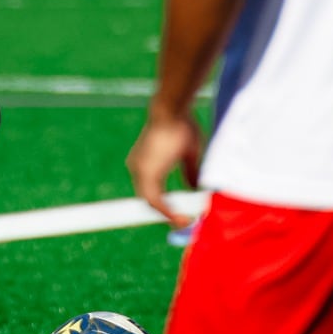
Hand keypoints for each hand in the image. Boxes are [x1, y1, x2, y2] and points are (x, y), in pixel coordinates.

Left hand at [127, 107, 201, 227]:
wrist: (172, 109)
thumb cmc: (180, 124)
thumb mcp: (188, 153)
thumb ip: (189, 173)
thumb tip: (194, 188)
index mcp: (145, 163)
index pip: (151, 192)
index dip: (164, 207)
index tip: (178, 216)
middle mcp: (138, 168)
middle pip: (149, 201)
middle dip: (167, 215)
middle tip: (184, 224)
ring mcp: (139, 171)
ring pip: (152, 203)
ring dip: (168, 216)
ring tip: (185, 223)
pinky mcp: (146, 174)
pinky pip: (155, 201)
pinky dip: (167, 212)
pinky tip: (181, 219)